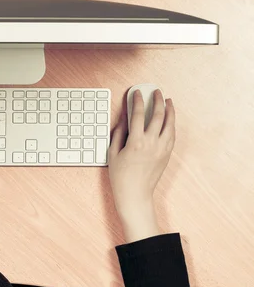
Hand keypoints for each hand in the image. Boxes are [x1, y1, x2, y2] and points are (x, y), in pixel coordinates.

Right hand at [108, 89, 175, 216]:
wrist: (135, 194)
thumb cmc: (121, 176)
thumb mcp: (113, 153)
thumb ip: (119, 133)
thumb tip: (124, 118)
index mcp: (135, 141)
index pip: (138, 114)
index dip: (137, 101)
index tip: (137, 93)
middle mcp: (151, 142)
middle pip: (158, 114)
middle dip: (157, 100)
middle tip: (156, 92)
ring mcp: (162, 148)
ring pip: (170, 123)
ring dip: (170, 110)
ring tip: (168, 101)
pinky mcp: (167, 154)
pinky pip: (172, 134)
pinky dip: (171, 124)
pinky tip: (170, 119)